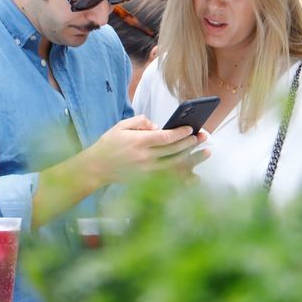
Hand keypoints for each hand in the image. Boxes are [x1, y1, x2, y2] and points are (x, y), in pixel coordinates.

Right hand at [82, 116, 208, 186]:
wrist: (97, 167)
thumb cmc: (108, 144)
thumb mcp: (121, 126)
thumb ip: (140, 122)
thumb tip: (158, 126)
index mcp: (138, 142)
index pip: (165, 137)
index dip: (180, 133)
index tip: (190, 129)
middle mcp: (144, 157)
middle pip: (173, 150)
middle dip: (190, 143)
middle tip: (203, 137)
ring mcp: (146, 170)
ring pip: (174, 164)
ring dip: (191, 157)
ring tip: (204, 151)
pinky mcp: (146, 179)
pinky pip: (169, 176)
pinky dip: (183, 174)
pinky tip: (195, 174)